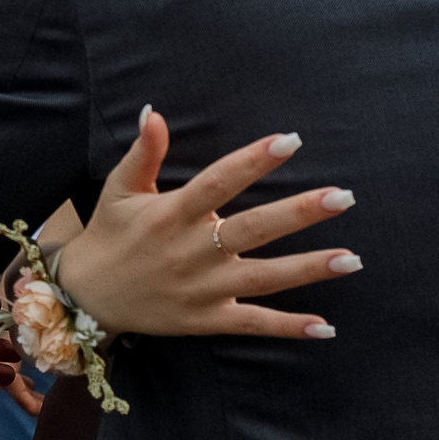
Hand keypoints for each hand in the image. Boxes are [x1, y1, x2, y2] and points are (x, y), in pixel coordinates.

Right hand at [54, 107, 359, 339]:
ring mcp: (203, 290)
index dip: (253, 161)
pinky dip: (288, 327)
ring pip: (263, 279)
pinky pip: (252, 325)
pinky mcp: (207, 320)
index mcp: (171, 215)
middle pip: (253, 230)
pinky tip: (326, 326)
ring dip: (309, 269)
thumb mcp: (119, 189)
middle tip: (343, 196)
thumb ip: (143, 152)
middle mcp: (191, 252)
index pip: (219, 182)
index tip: (290, 140)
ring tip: (352, 258)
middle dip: (299, 213)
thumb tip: (152, 112)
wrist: (86, 297)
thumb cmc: (109, 234)